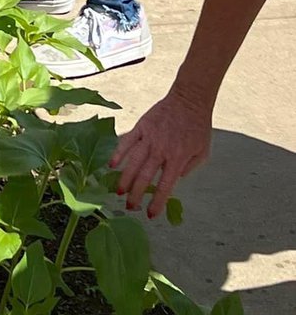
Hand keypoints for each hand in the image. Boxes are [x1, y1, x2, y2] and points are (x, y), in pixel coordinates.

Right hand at [109, 86, 212, 217]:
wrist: (189, 100)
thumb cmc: (198, 127)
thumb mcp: (203, 152)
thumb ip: (189, 168)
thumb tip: (174, 179)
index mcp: (178, 159)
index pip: (164, 186)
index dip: (156, 203)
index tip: (149, 214)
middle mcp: (161, 150)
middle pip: (144, 177)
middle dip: (136, 195)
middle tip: (130, 207)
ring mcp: (149, 138)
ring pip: (133, 162)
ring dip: (125, 179)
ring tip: (119, 192)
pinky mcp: (141, 126)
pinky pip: (127, 142)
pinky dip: (118, 153)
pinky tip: (111, 165)